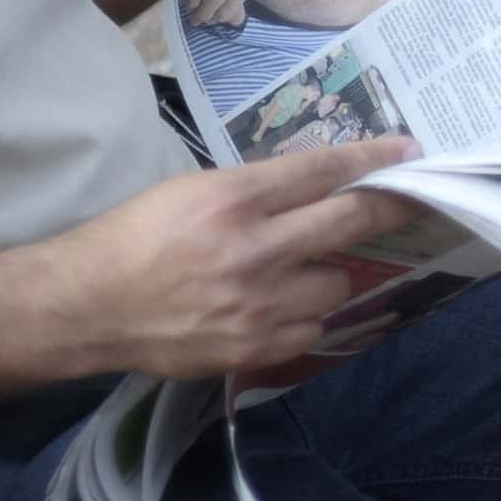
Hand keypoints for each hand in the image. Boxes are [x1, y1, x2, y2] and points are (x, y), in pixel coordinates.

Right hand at [29, 138, 428, 379]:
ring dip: (328, 271)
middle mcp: (255, 250)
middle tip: (411, 198)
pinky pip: (313, 327)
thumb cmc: (135, 238)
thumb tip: (318, 184)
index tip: (406, 151)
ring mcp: (258, 305)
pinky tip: (279, 305)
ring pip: (338, 282)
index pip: (322, 171)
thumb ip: (256, 190)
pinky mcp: (254, 349)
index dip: (372, 157)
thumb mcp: (192, 191)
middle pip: (349, 221)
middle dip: (389, 206)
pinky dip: (304, 314)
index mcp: (233, 199)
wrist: (89, 306)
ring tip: (298, 268)